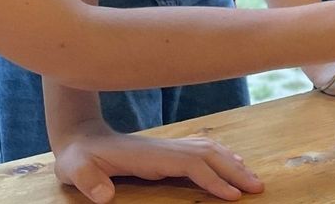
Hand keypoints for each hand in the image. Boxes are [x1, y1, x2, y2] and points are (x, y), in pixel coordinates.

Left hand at [52, 120, 260, 202]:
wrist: (79, 137)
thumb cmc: (78, 157)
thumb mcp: (76, 170)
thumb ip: (89, 181)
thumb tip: (105, 195)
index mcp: (150, 156)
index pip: (190, 165)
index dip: (212, 180)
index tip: (232, 197)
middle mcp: (165, 148)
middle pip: (209, 154)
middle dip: (235, 170)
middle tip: (258, 188)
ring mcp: (168, 147)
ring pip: (210, 150)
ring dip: (233, 163)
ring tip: (253, 179)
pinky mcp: (168, 151)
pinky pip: (203, 151)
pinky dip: (223, 157)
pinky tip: (233, 163)